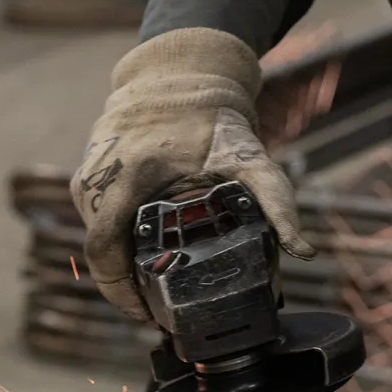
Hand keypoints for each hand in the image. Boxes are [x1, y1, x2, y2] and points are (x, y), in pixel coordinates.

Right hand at [70, 28, 313, 320]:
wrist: (176, 75)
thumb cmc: (212, 118)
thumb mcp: (250, 158)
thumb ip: (277, 202)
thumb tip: (303, 252)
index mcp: (129, 174)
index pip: (104, 247)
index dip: (119, 292)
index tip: (145, 315)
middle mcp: (98, 178)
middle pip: (100, 254)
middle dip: (125, 290)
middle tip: (158, 316)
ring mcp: (89, 178)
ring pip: (98, 240)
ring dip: (122, 270)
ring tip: (155, 295)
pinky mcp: (89, 178)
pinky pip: (98, 224)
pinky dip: (119, 247)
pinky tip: (145, 261)